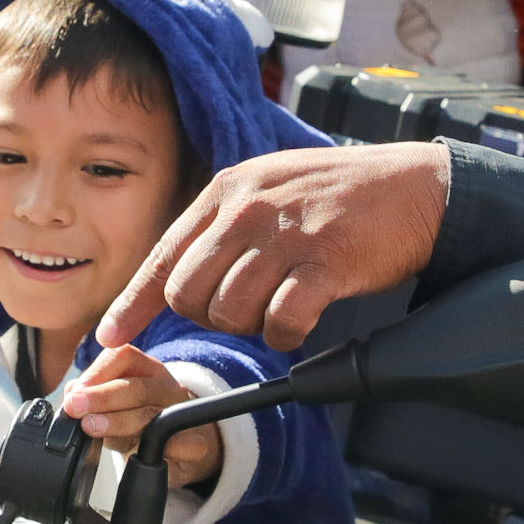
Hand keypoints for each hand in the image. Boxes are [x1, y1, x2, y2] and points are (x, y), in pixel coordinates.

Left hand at [62, 344, 220, 488]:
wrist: (180, 448)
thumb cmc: (138, 421)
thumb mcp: (113, 406)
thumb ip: (91, 397)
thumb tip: (70, 396)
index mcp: (144, 369)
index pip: (122, 357)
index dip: (95, 373)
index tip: (72, 393)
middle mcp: (165, 386)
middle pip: (136, 387)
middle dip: (101, 397)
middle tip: (75, 408)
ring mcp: (182, 413)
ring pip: (153, 415)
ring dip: (119, 421)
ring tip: (91, 428)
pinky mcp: (195, 443)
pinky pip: (182, 442)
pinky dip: (161, 446)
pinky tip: (139, 452)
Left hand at [97, 141, 450, 351]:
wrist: (414, 187)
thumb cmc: (339, 195)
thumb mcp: (267, 189)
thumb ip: (223, 226)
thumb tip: (179, 277)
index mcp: (226, 191)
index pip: (163, 256)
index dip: (133, 304)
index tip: (110, 335)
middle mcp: (247, 210)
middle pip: (189, 294)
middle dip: (209, 318)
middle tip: (245, 310)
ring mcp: (285, 235)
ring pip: (230, 312)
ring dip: (251, 326)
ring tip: (279, 307)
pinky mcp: (324, 263)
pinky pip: (280, 323)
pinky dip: (285, 336)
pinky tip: (300, 322)